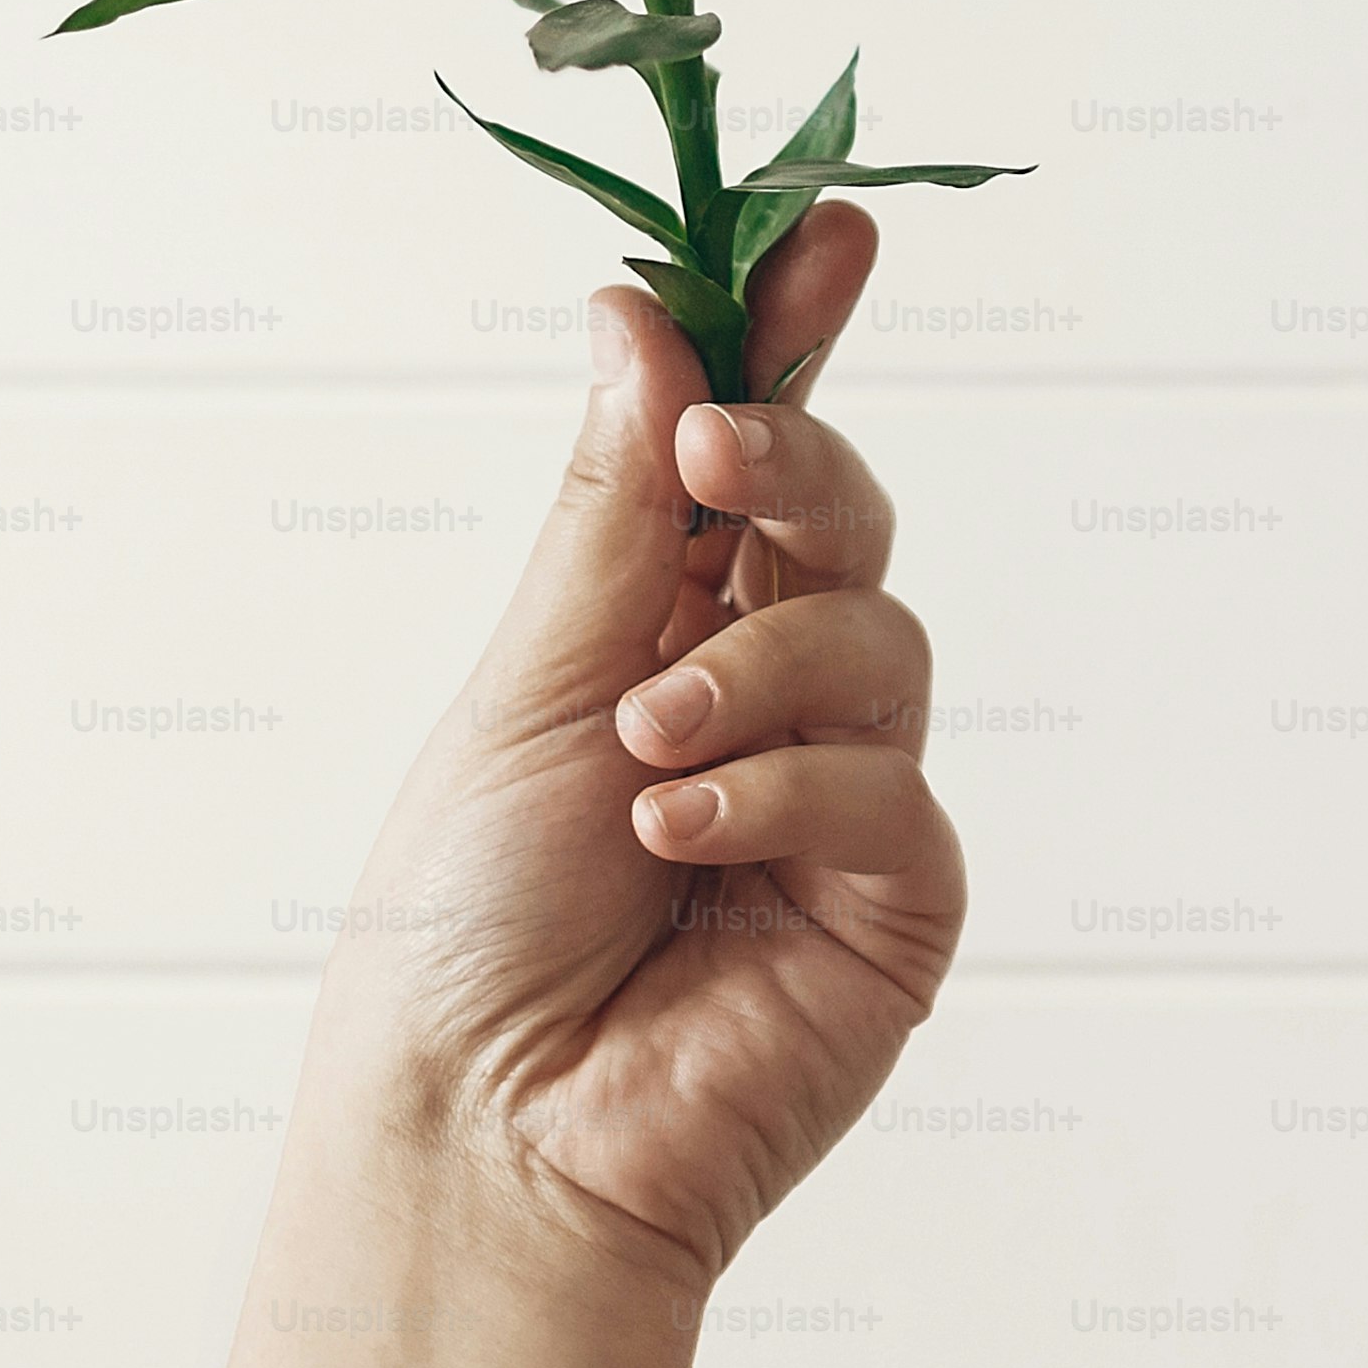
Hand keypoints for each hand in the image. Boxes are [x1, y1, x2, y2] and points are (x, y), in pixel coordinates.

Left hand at [310, 200, 963, 1286]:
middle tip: (722, 457)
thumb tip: (642, 321)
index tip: (824, 233)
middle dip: (794, 466)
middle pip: (847, 517)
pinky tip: (683, 839)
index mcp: (664, 626)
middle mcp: (770, 698)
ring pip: (881, 639)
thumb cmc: (467, 927)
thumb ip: (619, 512)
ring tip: (644, 751)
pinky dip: (781, 793)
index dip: (793, 339)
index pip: (755, 457)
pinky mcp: (900, 905)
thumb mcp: (527, 680)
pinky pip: (889, 786)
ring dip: (758, 672)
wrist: (487, 1134)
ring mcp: (845, 800)